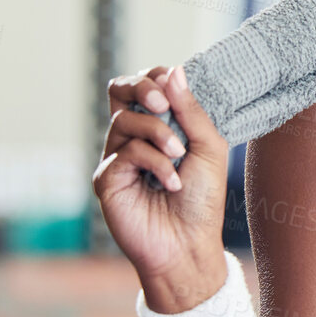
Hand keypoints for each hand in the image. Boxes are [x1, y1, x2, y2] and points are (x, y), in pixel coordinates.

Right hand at [91, 65, 229, 297]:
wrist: (189, 244)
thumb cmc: (202, 199)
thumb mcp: (209, 148)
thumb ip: (191, 111)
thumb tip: (173, 72)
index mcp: (159, 126)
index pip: (145, 85)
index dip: (155, 77)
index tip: (172, 85)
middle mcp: (134, 137)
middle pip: (119, 90)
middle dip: (141, 88)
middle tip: (163, 104)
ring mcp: (117, 157)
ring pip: (124, 120)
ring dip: (158, 133)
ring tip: (179, 157)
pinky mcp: (106, 179)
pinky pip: (124, 153)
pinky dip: (154, 163)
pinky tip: (171, 184)